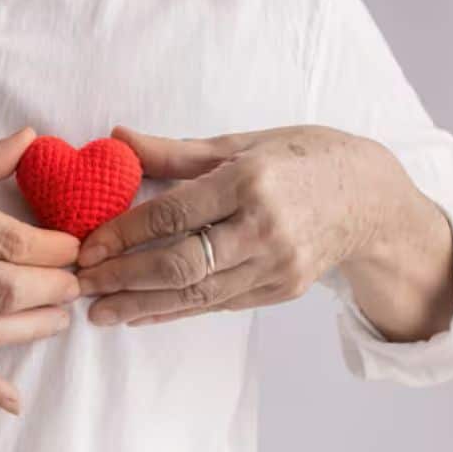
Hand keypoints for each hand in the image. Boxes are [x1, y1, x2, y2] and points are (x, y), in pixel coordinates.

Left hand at [75, 124, 417, 325]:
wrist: (372, 198)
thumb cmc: (302, 159)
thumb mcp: (243, 143)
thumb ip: (176, 152)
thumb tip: (117, 137)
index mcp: (249, 181)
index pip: (173, 214)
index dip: (124, 234)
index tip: (86, 247)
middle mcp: (264, 228)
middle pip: (181, 263)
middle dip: (124, 278)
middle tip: (80, 286)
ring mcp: (276, 265)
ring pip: (197, 294)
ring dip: (141, 305)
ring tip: (99, 313)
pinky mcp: (281, 290)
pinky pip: (218, 305)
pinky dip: (175, 311)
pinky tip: (139, 314)